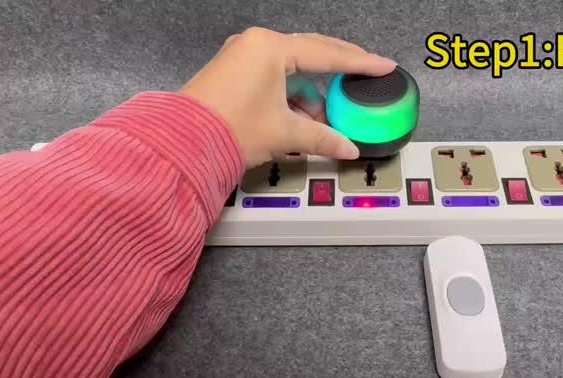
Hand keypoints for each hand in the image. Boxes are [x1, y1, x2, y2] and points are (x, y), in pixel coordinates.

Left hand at [180, 27, 396, 167]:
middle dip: (339, 70)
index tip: (383, 66)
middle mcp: (255, 45)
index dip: (360, 63)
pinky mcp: (234, 73)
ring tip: (326, 120)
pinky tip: (302, 119)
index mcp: (270, 48)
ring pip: (291, 69)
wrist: (180, 144)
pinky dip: (291, 96)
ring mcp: (242, 57)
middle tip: (366, 76)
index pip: (327, 54)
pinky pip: (273, 77)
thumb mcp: (284, 132)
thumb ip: (322, 137)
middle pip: (311, 53)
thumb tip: (347, 148)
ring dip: (311, 93)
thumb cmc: (226, 129)